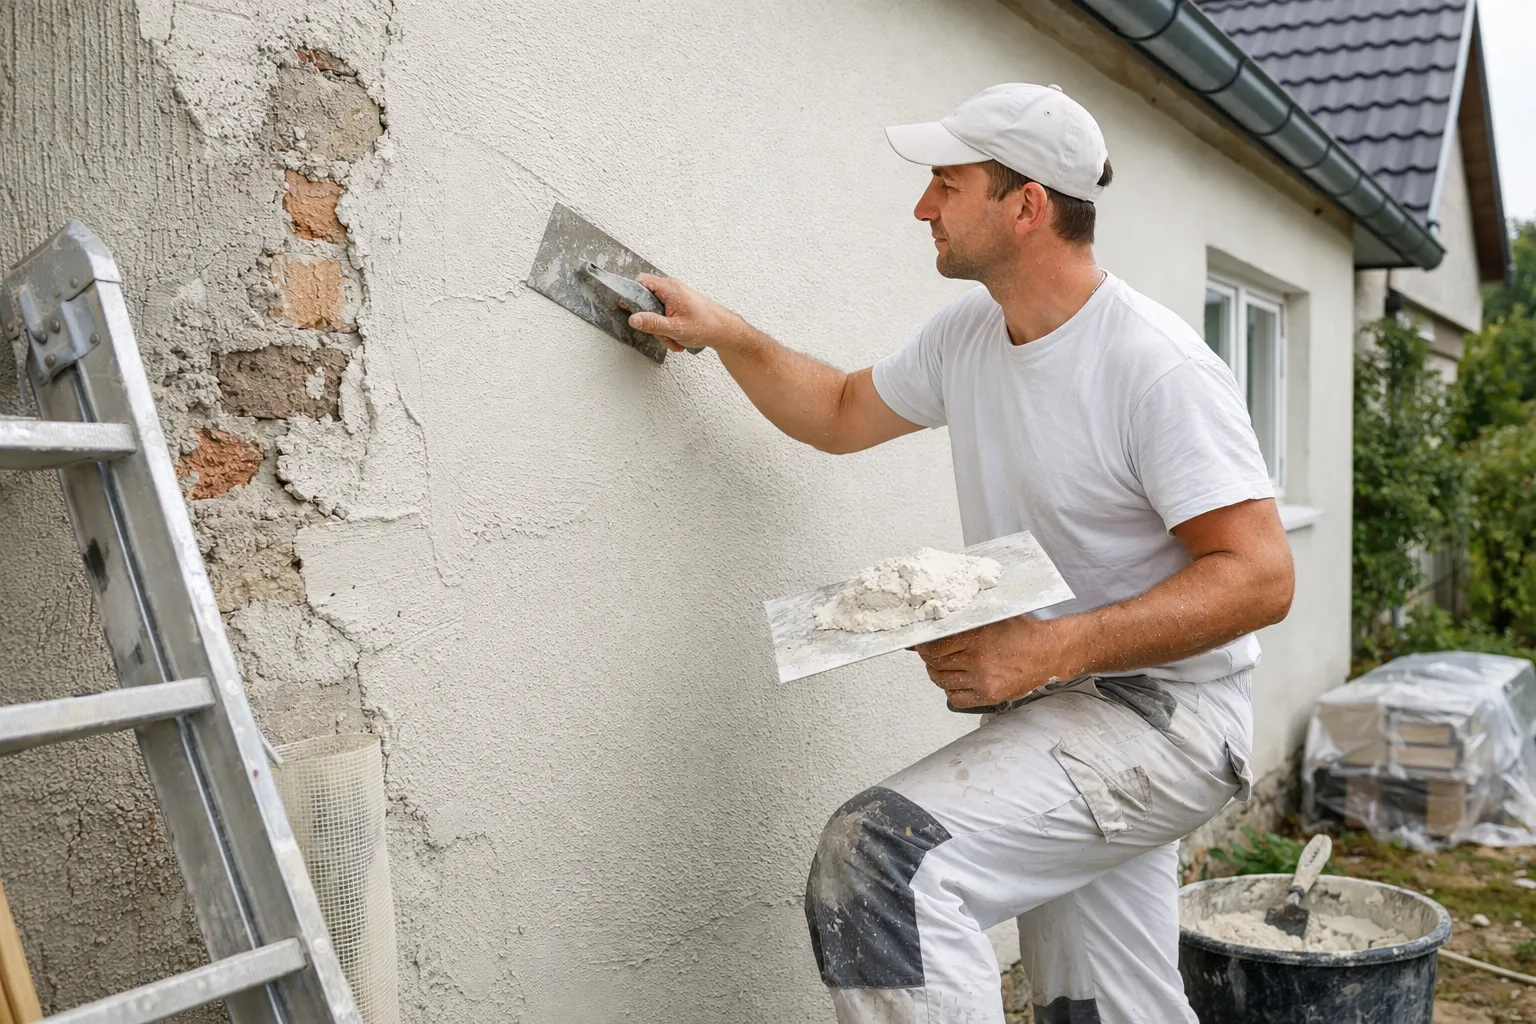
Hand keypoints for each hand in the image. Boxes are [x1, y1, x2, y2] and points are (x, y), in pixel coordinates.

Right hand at [624, 274, 749, 352]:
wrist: (726, 331)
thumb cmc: (707, 326)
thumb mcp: (676, 328)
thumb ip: (653, 323)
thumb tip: (633, 319)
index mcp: (670, 288)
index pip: (640, 282)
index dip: (631, 294)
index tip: (627, 308)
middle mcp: (672, 288)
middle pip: (647, 301)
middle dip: (652, 322)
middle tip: (663, 334)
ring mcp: (675, 296)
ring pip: (656, 312)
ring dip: (662, 330)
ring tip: (675, 340)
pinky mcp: (678, 304)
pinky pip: (665, 315)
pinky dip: (669, 329)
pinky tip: (678, 338)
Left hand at [911, 615, 1075, 709]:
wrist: (1047, 652)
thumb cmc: (1021, 633)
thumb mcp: (991, 616)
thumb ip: (963, 620)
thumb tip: (934, 626)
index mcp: (976, 638)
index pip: (934, 646)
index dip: (923, 646)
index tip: (922, 644)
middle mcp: (978, 660)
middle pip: (935, 664)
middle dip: (929, 659)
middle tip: (933, 654)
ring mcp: (983, 680)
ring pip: (943, 681)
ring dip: (938, 674)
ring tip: (945, 666)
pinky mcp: (989, 695)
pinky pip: (955, 698)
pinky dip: (951, 690)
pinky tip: (957, 681)